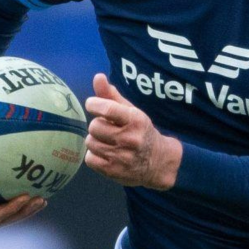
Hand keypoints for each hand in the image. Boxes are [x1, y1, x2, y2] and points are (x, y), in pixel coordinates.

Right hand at [0, 132, 45, 239]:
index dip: (9, 210)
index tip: (25, 197)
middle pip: (3, 219)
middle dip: (23, 211)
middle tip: (41, 199)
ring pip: (5, 212)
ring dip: (24, 206)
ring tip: (43, 196)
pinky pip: (1, 200)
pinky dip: (15, 194)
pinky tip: (31, 184)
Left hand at [84, 73, 181, 189]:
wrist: (158, 162)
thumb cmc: (140, 131)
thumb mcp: (131, 111)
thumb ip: (111, 95)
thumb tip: (98, 77)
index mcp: (135, 119)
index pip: (107, 109)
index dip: (94, 104)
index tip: (92, 104)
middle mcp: (130, 138)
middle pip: (95, 126)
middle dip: (98, 125)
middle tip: (107, 127)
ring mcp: (121, 157)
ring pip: (90, 142)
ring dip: (96, 140)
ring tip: (108, 140)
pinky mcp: (113, 171)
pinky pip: (90, 158)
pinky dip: (94, 155)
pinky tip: (106, 153)